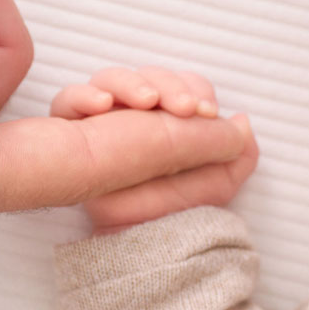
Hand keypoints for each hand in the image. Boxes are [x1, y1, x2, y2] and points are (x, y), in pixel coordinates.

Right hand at [0, 0, 253, 212]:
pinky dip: (83, 95)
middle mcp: (141, 114)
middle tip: (184, 108)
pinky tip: (102, 105)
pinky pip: (67, 101)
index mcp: (176, 117)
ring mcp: (108, 119)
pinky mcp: (77, 131)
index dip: (195, 90)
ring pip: (111, 80)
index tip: (207, 111)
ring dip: (131, 83)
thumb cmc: (184, 205)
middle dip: (169, 85)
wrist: (149, 233)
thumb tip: (241, 118)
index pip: (184, 84)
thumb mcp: (225, 176)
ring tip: (148, 101)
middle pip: (150, 76)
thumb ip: (240, 146)